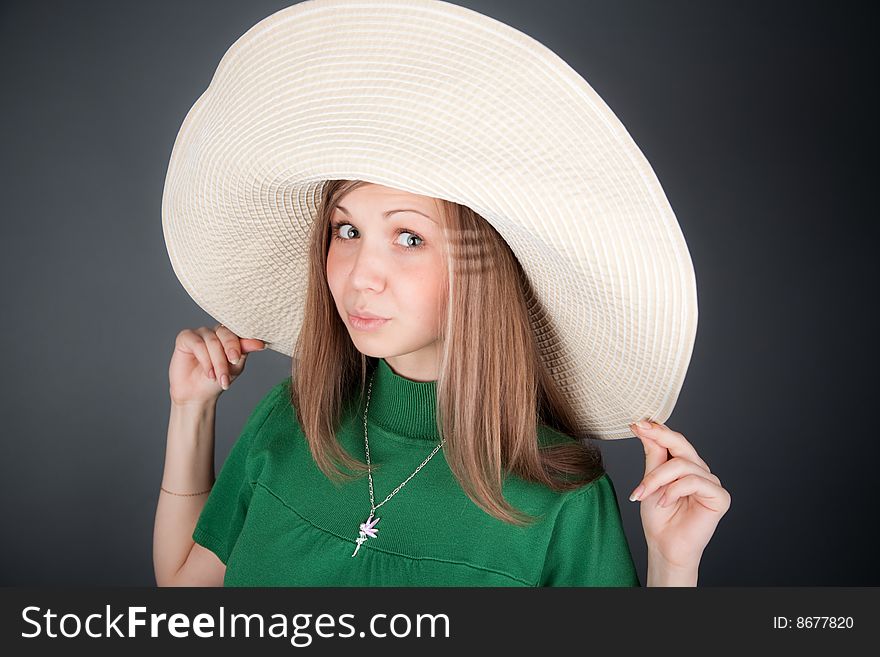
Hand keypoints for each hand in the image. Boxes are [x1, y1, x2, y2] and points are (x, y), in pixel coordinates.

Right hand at [169, 324, 266, 405]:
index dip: (245, 341)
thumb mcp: (235, 367)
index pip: (239, 331)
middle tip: (233, 364)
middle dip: (230, 352)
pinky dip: (205, 360)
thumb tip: (259, 343)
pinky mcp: (185, 338)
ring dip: (217, 362)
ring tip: (218, 378)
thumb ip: (244, 352)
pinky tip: (209, 373)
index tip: (257, 347)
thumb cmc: (217, 380)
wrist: (198, 395)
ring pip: (212, 341)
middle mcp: (215, 332)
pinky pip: (198, 344)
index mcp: (230, 336)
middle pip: (226, 334)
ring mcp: (200, 333)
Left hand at [628, 421, 730, 570]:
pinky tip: (664, 502)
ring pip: (682, 465)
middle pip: (681, 445)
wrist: (664, 545)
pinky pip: (694, 482)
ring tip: (644, 494)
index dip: (657, 430)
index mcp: (685, 465)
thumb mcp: (650, 480)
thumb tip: (646, 428)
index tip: (637, 424)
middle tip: (640, 431)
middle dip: (658, 438)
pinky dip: (673, 491)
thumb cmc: (658, 516)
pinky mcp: (719, 496)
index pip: (674, 441)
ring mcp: (711, 483)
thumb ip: (653, 455)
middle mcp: (700, 470)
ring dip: (657, 479)